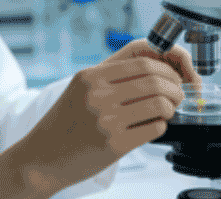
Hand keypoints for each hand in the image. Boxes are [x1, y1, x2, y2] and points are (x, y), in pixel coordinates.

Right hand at [17, 38, 201, 197]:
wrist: (43, 156)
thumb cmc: (65, 121)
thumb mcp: (80, 87)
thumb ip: (110, 75)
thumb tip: (151, 67)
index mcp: (90, 77)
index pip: (141, 63)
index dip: (165, 69)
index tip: (171, 77)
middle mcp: (98, 95)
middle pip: (154, 82)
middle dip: (174, 87)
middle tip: (177, 94)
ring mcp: (106, 120)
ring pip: (159, 105)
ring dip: (171, 107)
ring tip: (167, 110)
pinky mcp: (115, 145)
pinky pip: (153, 129)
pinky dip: (161, 125)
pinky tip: (153, 125)